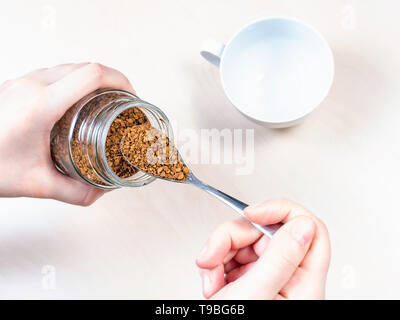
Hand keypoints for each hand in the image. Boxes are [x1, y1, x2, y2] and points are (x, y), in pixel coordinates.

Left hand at [0, 63, 133, 204]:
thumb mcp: (36, 185)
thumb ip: (75, 192)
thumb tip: (101, 191)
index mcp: (41, 105)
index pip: (92, 75)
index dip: (120, 80)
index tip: (132, 96)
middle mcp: (33, 85)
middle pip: (86, 66)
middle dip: (113, 80)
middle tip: (124, 101)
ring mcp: (23, 81)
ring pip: (71, 66)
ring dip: (94, 79)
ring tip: (106, 101)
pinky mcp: (18, 83)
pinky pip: (56, 72)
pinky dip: (76, 80)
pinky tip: (78, 101)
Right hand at [196, 199, 330, 298]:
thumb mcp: (254, 296)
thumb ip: (280, 258)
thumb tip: (303, 225)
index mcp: (304, 285)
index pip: (310, 230)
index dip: (282, 212)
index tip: (254, 213)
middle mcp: (288, 280)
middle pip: (267, 232)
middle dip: (232, 238)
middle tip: (213, 254)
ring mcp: (267, 279)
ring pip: (245, 241)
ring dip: (219, 253)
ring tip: (210, 280)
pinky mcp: (248, 279)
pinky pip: (231, 254)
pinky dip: (215, 264)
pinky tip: (211, 283)